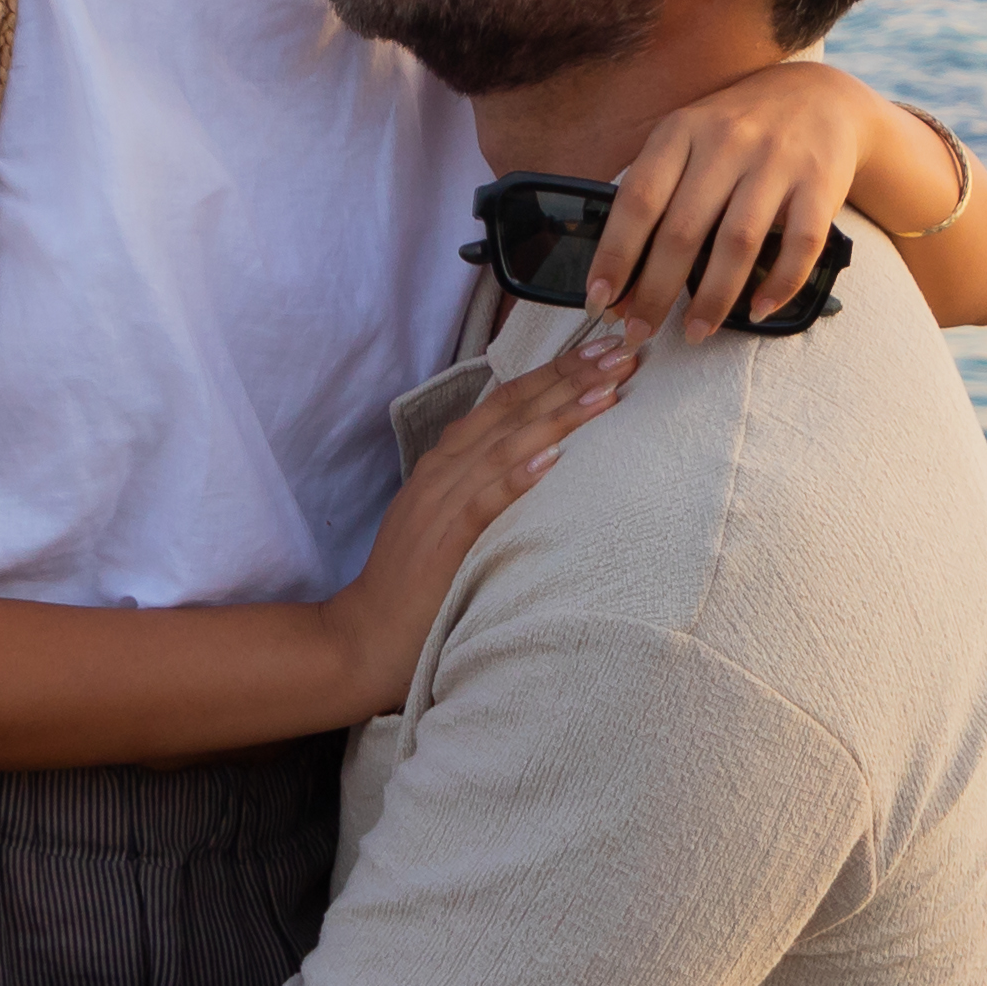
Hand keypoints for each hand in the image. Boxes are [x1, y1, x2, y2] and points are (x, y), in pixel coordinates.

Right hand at [313, 323, 640, 715]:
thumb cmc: (416, 582)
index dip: (555, 372)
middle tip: (622, 351)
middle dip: (570, 378)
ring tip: (605, 392)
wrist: (365, 636)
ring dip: (558, 416)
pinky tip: (552, 457)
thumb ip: (483, 484)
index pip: (506, 401)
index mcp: (446, 461)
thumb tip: (538, 457)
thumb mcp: (448, 517)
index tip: (603, 349)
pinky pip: (483, 501)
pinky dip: (517, 476)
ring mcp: (440, 503)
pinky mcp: (443, 542)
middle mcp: (443, 471)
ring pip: (505, 446)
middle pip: (512, 411)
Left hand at [594, 57, 877, 338]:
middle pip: (683, 230)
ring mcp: (776, 161)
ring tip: (695, 332)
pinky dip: (779, 284)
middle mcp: (727, 141)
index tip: (599, 300)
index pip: (638, 200)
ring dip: (712, 298)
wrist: (818, 96)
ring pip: (737, 243)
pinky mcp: (820, 182)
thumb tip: (617, 273)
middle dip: (655, 292)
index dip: (615, 254)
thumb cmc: (736, 131)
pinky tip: (758, 310)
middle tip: (639, 332)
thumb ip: (656, 191)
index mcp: (682, 130)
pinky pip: (800, 245)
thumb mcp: (687, 137)